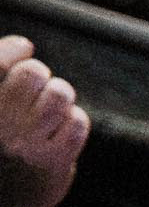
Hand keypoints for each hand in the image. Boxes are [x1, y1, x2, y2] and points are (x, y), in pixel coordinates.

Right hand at [0, 37, 88, 206]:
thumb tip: (22, 44)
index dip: (13, 48)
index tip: (24, 46)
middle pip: (33, 73)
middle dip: (39, 75)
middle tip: (35, 87)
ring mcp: (24, 145)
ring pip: (60, 94)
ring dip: (59, 95)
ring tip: (49, 107)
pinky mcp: (52, 162)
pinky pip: (77, 121)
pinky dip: (72, 120)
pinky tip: (59, 130)